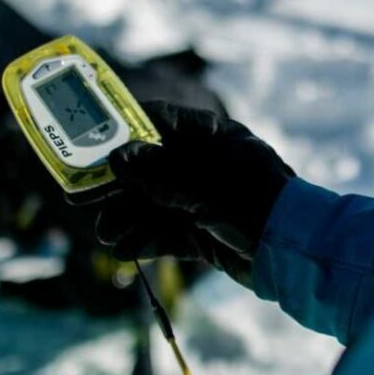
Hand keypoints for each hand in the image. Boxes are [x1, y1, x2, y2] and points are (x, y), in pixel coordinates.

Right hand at [68, 101, 293, 281]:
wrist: (295, 252)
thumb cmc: (254, 202)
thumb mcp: (202, 184)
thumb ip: (157, 173)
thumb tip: (116, 157)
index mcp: (210, 137)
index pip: (157, 123)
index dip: (120, 133)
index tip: (85, 144)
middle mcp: (204, 165)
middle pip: (148, 169)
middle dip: (115, 186)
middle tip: (78, 198)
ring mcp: (204, 200)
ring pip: (153, 205)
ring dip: (126, 218)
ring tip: (104, 233)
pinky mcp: (205, 233)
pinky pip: (167, 233)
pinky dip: (146, 240)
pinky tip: (123, 249)